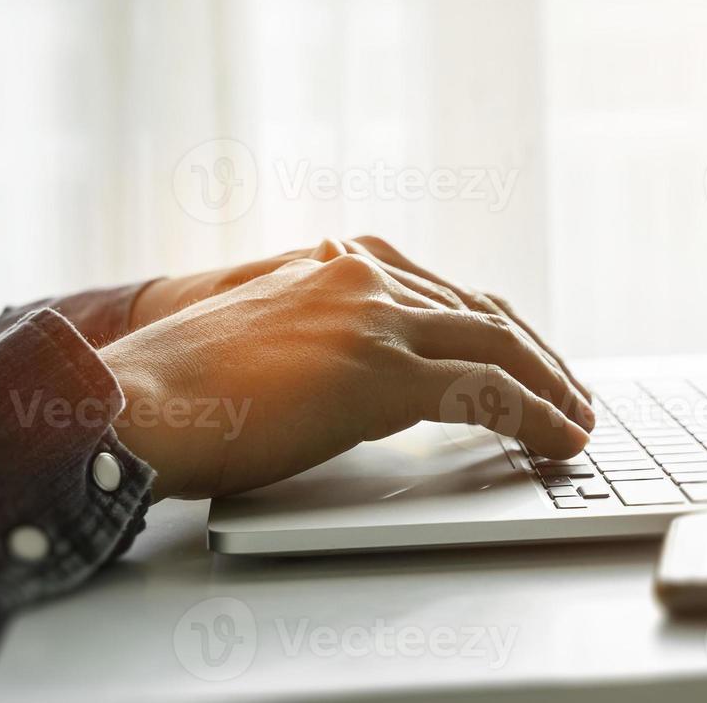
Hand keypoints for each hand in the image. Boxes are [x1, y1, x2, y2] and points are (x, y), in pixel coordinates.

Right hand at [101, 252, 593, 499]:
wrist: (128, 402)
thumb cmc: (179, 387)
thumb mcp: (261, 336)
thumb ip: (320, 331)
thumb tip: (359, 364)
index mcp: (339, 267)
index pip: (447, 292)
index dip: (498, 329)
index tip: (529, 358)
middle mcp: (366, 278)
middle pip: (485, 313)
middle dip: (539, 357)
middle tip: (573, 395)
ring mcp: (375, 319)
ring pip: (498, 345)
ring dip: (550, 387)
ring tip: (578, 423)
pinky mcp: (379, 371)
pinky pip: (486, 391)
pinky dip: (534, 416)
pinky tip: (557, 440)